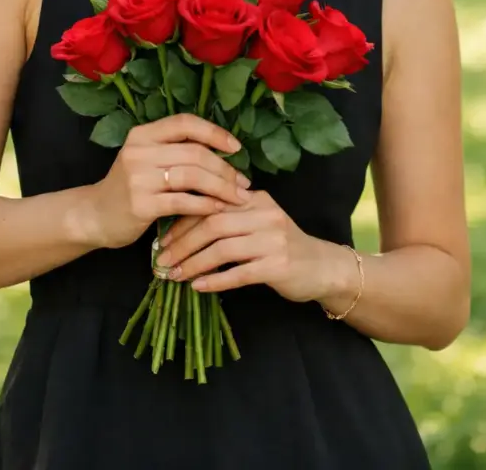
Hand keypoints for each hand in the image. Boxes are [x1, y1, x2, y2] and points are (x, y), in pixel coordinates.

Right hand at [91, 114, 251, 249]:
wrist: (95, 215)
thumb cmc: (130, 186)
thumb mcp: (146, 159)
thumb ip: (176, 150)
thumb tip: (224, 151)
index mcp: (142, 134)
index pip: (185, 123)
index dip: (214, 133)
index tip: (237, 148)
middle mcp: (139, 151)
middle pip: (194, 152)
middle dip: (225, 168)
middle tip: (244, 183)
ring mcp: (138, 177)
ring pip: (192, 176)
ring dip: (221, 188)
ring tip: (238, 198)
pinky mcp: (140, 204)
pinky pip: (183, 201)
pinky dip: (205, 205)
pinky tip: (218, 210)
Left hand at [156, 190, 350, 302]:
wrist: (323, 268)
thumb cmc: (282, 246)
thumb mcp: (257, 223)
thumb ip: (229, 219)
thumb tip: (181, 229)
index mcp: (255, 198)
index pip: (211, 203)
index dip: (183, 221)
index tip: (162, 239)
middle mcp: (264, 214)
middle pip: (213, 224)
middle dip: (183, 243)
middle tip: (162, 261)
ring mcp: (273, 239)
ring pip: (223, 248)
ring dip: (194, 263)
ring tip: (175, 276)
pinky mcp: (278, 265)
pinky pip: (239, 272)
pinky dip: (215, 280)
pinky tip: (198, 287)